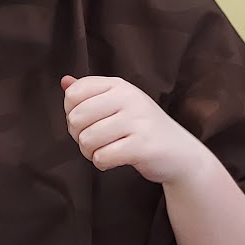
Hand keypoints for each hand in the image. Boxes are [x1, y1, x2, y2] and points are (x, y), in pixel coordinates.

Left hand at [62, 74, 207, 185]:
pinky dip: (102, 163)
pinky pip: (102, 157)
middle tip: (93, 141)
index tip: (86, 122)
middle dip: (78, 135)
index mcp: (119, 85)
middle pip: (76, 117)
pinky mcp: (142, 146)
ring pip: (87, 139)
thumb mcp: (119, 104)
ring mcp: (137, 121)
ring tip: (104, 150)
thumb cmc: (143, 128)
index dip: (71, 112)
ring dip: (89, 152)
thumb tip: (64, 82)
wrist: (180, 153)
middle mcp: (129, 98)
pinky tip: (114, 160)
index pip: (75, 93)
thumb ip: (91, 93)